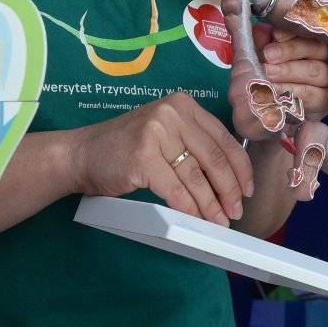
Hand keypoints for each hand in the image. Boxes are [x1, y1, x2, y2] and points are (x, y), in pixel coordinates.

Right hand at [67, 92, 251, 225]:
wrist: (80, 153)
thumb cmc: (125, 148)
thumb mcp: (164, 134)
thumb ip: (194, 145)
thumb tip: (230, 178)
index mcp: (183, 105)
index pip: (224, 139)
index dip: (241, 168)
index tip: (247, 189)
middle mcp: (172, 113)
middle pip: (214, 158)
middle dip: (229, 190)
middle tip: (236, 212)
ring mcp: (156, 132)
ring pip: (196, 176)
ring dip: (211, 204)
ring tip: (219, 221)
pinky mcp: (142, 156)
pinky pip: (175, 188)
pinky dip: (189, 207)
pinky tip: (196, 219)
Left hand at [260, 25, 327, 120]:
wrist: (272, 113)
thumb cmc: (268, 79)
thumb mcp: (261, 57)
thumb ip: (262, 43)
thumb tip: (260, 28)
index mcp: (310, 40)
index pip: (308, 30)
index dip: (293, 31)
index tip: (275, 34)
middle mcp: (325, 57)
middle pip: (315, 47)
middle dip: (288, 50)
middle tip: (267, 55)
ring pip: (314, 70)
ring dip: (288, 71)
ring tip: (267, 73)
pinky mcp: (326, 100)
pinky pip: (311, 93)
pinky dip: (291, 91)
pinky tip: (275, 90)